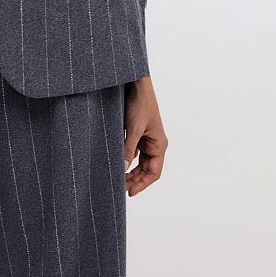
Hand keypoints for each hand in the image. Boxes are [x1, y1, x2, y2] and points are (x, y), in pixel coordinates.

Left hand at [123, 75, 167, 196]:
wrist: (136, 84)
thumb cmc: (140, 103)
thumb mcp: (133, 128)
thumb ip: (128, 148)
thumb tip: (122, 168)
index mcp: (159, 144)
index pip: (153, 173)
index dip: (142, 184)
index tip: (129, 193)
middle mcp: (154, 144)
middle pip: (146, 170)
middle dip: (134, 180)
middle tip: (119, 188)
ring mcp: (146, 139)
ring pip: (139, 162)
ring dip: (130, 171)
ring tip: (117, 180)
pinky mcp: (137, 133)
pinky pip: (133, 152)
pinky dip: (126, 159)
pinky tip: (116, 163)